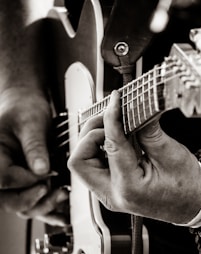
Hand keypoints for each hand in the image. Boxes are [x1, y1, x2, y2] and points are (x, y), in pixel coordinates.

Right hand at [0, 87, 68, 225]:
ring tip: (62, 194)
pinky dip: (46, 206)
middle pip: (9, 199)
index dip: (26, 179)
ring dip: (42, 204)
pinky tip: (61, 207)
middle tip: (54, 189)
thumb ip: (34, 147)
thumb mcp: (31, 123)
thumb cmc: (24, 109)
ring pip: (21, 204)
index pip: (3, 178)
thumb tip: (41, 170)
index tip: (47, 172)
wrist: (28, 106)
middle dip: (33, 198)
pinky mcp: (26, 181)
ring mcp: (12, 179)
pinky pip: (32, 200)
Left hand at [68, 90, 200, 223]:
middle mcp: (113, 194)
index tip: (115, 100)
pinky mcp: (111, 188)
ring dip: (92, 140)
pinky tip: (115, 137)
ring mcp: (110, 193)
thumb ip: (148, 130)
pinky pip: (93, 164)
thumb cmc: (186, 186)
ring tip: (112, 126)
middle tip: (109, 117)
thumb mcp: (170, 154)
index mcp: (130, 187)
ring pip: (82, 162)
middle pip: (80, 160)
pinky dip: (99, 147)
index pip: (111, 144)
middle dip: (90, 133)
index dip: (112, 117)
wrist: (192, 205)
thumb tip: (135, 107)